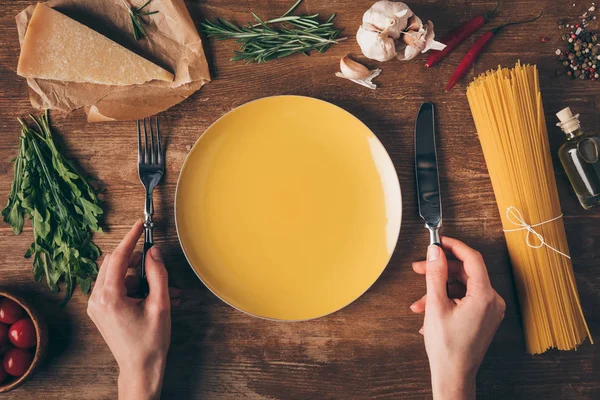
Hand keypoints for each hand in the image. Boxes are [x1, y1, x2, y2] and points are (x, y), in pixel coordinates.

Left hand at [87, 220, 178, 399]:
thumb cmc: (150, 342)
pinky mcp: (101, 310)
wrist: (140, 368)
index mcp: (110, 297)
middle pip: (114, 263)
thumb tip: (154, 252)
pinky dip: (133, 286)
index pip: (119, 257)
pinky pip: (115, 287)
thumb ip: (158, 274)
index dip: (131, 238)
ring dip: (138, 275)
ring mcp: (97, 306)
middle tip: (155, 264)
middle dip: (136, 260)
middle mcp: (97, 299)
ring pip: (116, 275)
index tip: (139, 225)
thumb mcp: (160, 304)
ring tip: (163, 289)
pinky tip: (152, 296)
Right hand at [410, 237, 505, 399]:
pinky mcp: (483, 317)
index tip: (439, 241)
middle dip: (440, 270)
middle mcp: (492, 301)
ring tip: (419, 301)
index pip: (472, 259)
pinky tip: (428, 311)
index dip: (454, 246)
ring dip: (439, 289)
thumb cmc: (447, 347)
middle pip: (465, 273)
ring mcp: (489, 310)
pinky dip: (446, 300)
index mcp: (485, 295)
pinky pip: (465, 299)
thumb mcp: (436, 305)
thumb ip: (436, 274)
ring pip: (462, 287)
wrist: (454, 375)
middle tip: (419, 269)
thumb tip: (435, 252)